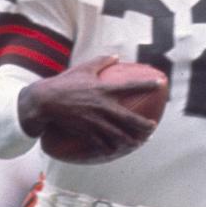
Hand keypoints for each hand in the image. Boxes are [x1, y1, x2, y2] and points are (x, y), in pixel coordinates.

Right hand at [20, 55, 161, 155]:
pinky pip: (102, 142)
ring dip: (132, 140)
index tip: (161, 83)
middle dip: (144, 124)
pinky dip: (112, 147)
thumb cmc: (64, 82)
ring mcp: (95, 121)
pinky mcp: (86, 131)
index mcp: (103, 89)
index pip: (130, 86)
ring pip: (118, 134)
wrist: (45, 102)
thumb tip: (116, 56)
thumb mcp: (84, 68)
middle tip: (154, 126)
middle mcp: (102, 106)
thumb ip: (102, 61)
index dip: (147, 84)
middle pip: (129, 118)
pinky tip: (119, 150)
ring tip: (141, 142)